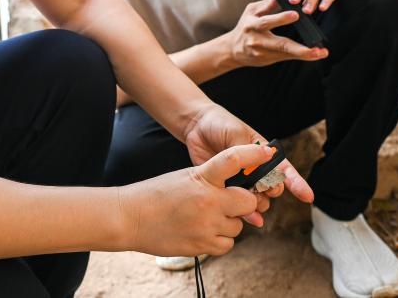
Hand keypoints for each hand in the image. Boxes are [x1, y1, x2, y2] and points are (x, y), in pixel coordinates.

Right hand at [118, 144, 276, 256]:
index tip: (267, 151)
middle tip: (228, 201)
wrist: (130, 218)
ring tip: (207, 217)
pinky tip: (205, 231)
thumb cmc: (156, 194)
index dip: (254, 153)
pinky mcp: (202, 246)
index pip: (233, 159)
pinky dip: (221, 239)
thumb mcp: (184, 176)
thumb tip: (237, 191)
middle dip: (243, 202)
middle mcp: (208, 201)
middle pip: (248, 201)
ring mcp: (206, 226)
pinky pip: (227, 244)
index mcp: (202, 177)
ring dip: (229, 222)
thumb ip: (211, 181)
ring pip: (238, 225)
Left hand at [183, 104, 313, 220]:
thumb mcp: (236, 133)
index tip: (307, 197)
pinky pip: (240, 205)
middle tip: (264, 188)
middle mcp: (255, 169)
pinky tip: (252, 220)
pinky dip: (247, 214)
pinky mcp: (226, 188)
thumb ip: (246, 153)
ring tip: (249, 200)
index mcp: (263, 154)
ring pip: (258, 199)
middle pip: (272, 187)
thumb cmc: (220, 124)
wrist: (196, 126)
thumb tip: (255, 172)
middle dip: (271, 191)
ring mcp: (241, 180)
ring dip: (257, 204)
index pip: (284, 169)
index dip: (297, 184)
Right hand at [224, 0, 327, 67]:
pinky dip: (301, 56)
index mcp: (253, 25)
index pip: (267, 21)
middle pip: (280, 44)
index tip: (295, 15)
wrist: (233, 49)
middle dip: (298, 48)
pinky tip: (314, 55)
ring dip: (305, 54)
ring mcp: (264, 53)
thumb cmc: (245, 27)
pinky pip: (287, 58)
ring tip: (320, 53)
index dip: (281, 18)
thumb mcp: (251, 11)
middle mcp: (258, 41)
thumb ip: (268, 4)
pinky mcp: (269, 60)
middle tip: (315, 48)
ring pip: (287, 54)